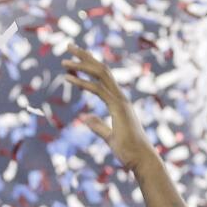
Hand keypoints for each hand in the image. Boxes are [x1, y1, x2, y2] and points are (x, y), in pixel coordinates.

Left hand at [63, 46, 154, 169]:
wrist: (142, 161)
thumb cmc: (129, 152)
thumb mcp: (110, 137)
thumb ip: (98, 126)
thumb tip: (86, 118)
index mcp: (120, 103)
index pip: (104, 77)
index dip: (89, 66)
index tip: (74, 60)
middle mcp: (121, 98)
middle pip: (102, 69)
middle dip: (85, 56)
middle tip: (68, 45)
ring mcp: (121, 102)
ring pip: (100, 74)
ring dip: (82, 64)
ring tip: (64, 60)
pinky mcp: (118, 108)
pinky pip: (97, 90)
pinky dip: (82, 82)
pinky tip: (68, 78)